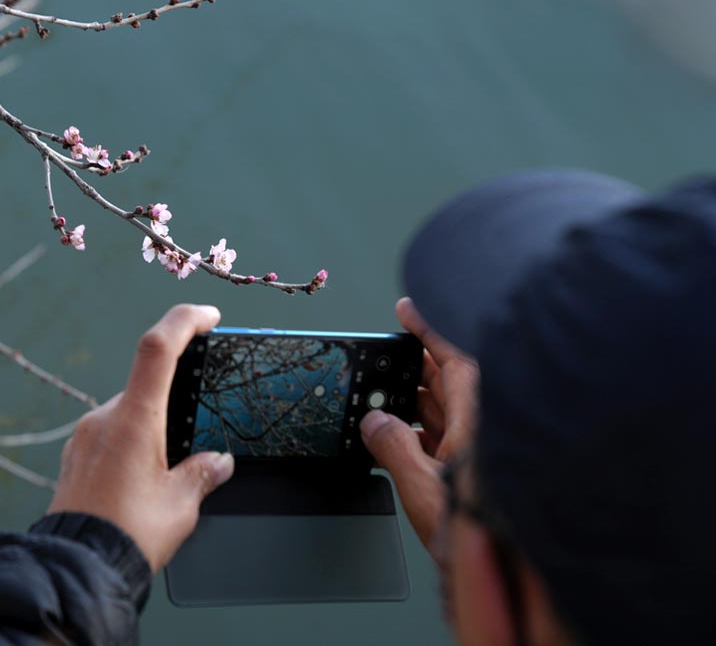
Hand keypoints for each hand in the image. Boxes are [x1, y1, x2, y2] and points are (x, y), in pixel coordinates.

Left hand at [47, 304, 235, 571]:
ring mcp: (84, 436)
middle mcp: (103, 418)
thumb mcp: (181, 504)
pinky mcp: (74, 457)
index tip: (208, 317)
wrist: (76, 568)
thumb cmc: (128, 535)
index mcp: (133, 419)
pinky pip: (109, 437)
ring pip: (128, 415)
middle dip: (175, 405)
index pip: (158, 347)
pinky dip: (131, 446)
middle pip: (146, 387)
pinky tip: (142, 482)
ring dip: (152, 431)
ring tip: (168, 476)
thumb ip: (202, 473)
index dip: (184, 321)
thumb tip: (217, 460)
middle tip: (195, 440)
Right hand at [360, 297, 478, 558]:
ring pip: (448, 409)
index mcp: (479, 421)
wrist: (508, 575)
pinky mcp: (477, 470)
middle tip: (388, 352)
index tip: (408, 307)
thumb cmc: (483, 535)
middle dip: (417, 365)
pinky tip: (401, 434)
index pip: (455, 359)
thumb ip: (393, 449)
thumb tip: (374, 423)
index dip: (430, 328)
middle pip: (451, 381)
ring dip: (417, 399)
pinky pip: (447, 435)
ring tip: (385, 393)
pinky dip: (423, 428)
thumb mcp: (423, 489)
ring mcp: (483, 449)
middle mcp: (486, 428)